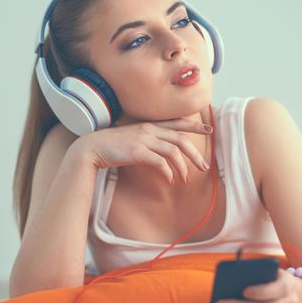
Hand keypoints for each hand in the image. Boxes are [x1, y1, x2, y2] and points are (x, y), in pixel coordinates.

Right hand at [71, 118, 212, 183]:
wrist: (91, 148)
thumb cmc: (113, 146)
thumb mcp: (134, 138)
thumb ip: (150, 141)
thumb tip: (164, 154)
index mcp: (150, 125)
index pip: (178, 122)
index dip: (195, 125)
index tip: (210, 128)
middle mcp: (149, 129)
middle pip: (181, 138)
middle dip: (195, 153)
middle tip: (204, 166)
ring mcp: (143, 139)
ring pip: (173, 151)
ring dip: (182, 167)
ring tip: (185, 179)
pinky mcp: (137, 152)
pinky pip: (159, 162)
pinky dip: (168, 172)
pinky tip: (169, 180)